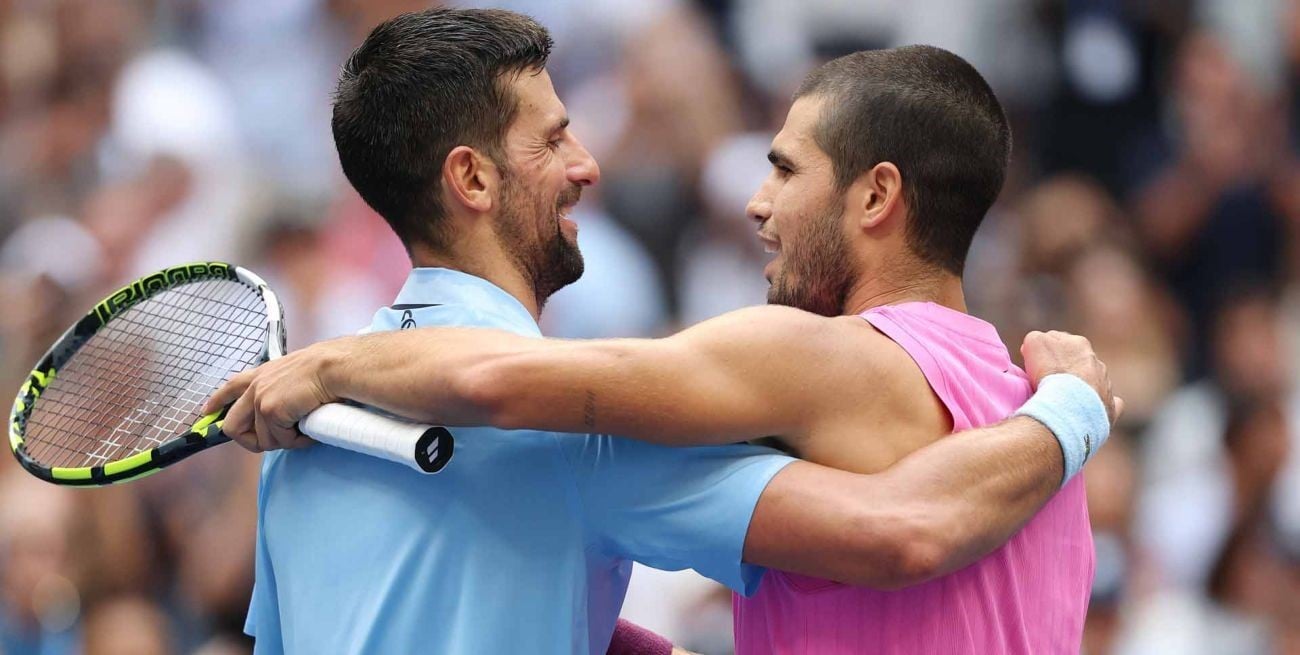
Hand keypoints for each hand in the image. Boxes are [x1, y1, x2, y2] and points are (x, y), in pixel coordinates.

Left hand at [201, 340, 347, 452]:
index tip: (207, 413)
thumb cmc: (326, 368)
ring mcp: (260, 400)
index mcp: (262, 374)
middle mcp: (256, 386)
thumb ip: (282, 390)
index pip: (231, 387)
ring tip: (304, 429)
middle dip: (251, 441)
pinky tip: (310, 430)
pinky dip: (298, 441)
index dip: (217, 402)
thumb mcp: (295, 375)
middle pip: (231, 426)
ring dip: (285, 440)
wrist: (334, 367)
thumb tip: (285, 413)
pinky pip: (280, 440)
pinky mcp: (270, 411)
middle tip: (275, 440)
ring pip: (262, 439)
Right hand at [1020, 330, 1123, 424]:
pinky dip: (1097, 403)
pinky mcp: (1109, 406)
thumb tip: (1036, 346)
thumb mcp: (1034, 343)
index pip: (1058, 340)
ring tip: (1062, 397)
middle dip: (1065, 366)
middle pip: (1076, 360)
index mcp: (1079, 343)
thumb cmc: (1050, 372)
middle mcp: (1096, 361)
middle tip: (1047, 379)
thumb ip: (1036, 338)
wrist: (1069, 405)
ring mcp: (1105, 383)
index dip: (1044, 351)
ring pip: (1091, 380)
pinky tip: (1089, 409)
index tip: (1035, 362)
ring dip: (1079, 385)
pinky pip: (1105, 401)